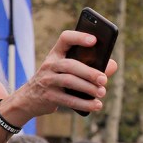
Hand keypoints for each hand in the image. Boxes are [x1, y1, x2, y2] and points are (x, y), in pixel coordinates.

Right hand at [0, 30, 118, 122]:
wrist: (30, 98)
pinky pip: (68, 100)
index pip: (65, 39)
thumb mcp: (69, 70)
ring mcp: (47, 80)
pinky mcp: (48, 96)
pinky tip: (96, 105)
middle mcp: (50, 65)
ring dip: (88, 88)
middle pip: (70, 65)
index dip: (79, 37)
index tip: (94, 40)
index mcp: (56, 53)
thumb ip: (92, 66)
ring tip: (102, 93)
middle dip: (89, 72)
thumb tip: (113, 65)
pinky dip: (84, 103)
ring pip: (69, 81)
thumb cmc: (58, 80)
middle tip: (104, 79)